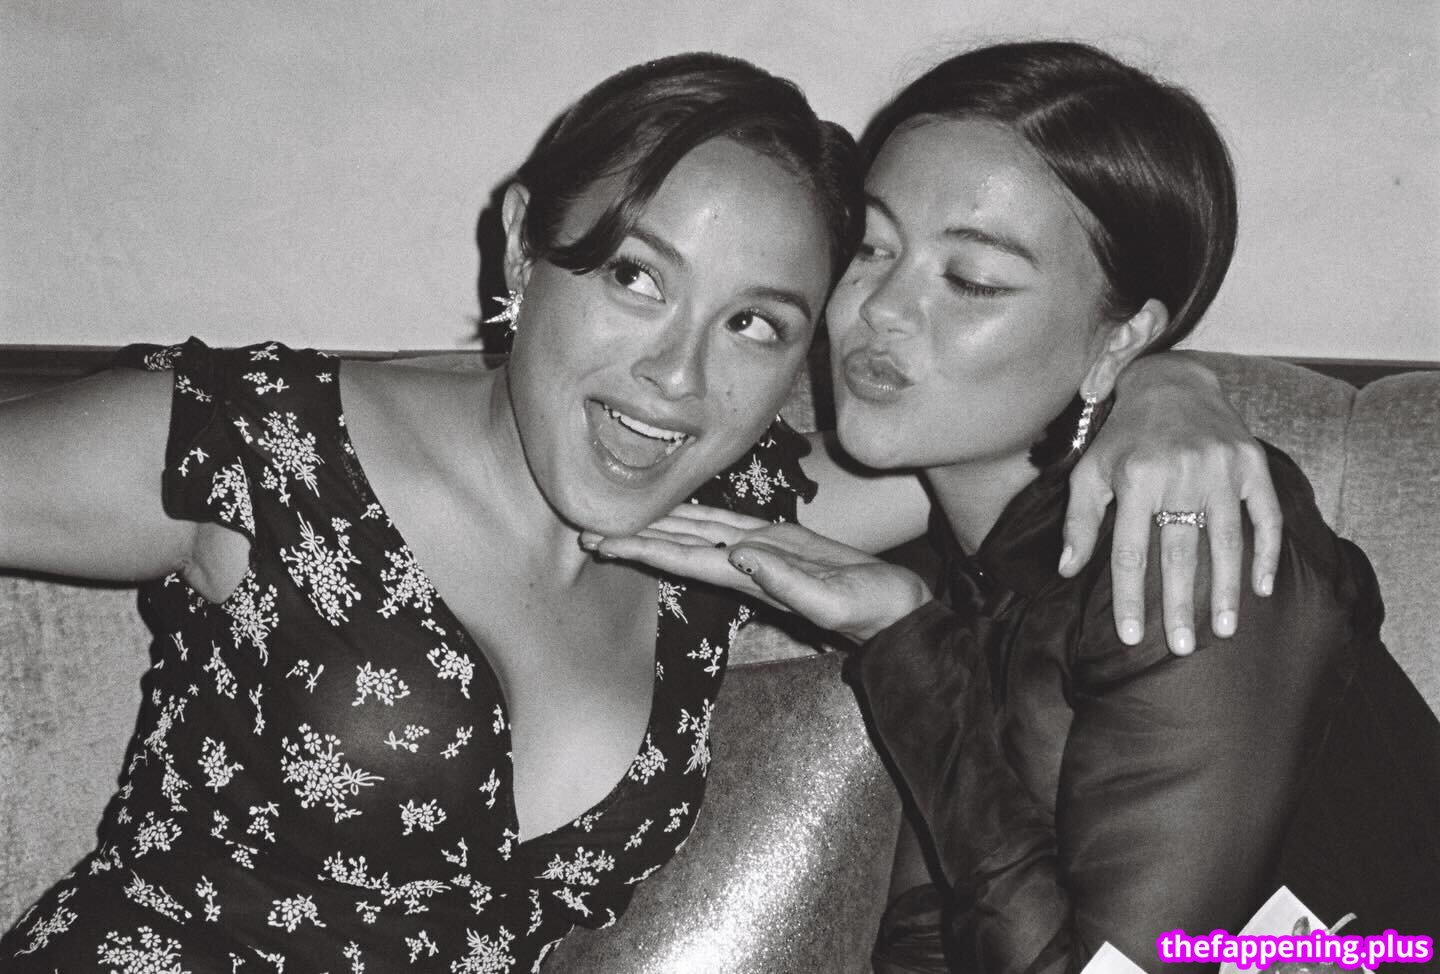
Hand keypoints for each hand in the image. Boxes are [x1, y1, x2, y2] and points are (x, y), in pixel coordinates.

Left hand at [582, 505, 933, 642]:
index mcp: (751, 577)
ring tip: (616, 514)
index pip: (683, 557)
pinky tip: (678, 506)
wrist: (898, 611)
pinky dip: (699, 513)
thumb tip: (741, 556)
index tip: (600, 543)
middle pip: (677, 543)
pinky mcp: (780, 540)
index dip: (641, 549)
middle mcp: (746, 564)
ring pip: (698, 530)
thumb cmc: (872, 609)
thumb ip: (788, 582)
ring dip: (658, 523)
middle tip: (583, 527)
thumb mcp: (832, 600)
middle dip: (633, 536)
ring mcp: (760, 553)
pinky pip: (729, 523)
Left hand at [1064, 354, 1282, 654]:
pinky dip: (1266, 553)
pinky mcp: (1251, 462)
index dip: (1130, 597)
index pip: (1131, 552)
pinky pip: (1264, 516)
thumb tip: (1068, 571)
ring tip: (1224, 630)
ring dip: (1226, 590)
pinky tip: (1261, 588)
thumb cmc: (1123, 437)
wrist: (1171, 383)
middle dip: (1181, 605)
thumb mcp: (1091, 471)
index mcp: (1135, 478)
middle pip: (1180, 552)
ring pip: (1226, 541)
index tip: (1131, 635)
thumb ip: (1079, 521)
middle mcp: (1180, 473)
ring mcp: (1220, 468)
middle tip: (1181, 647)